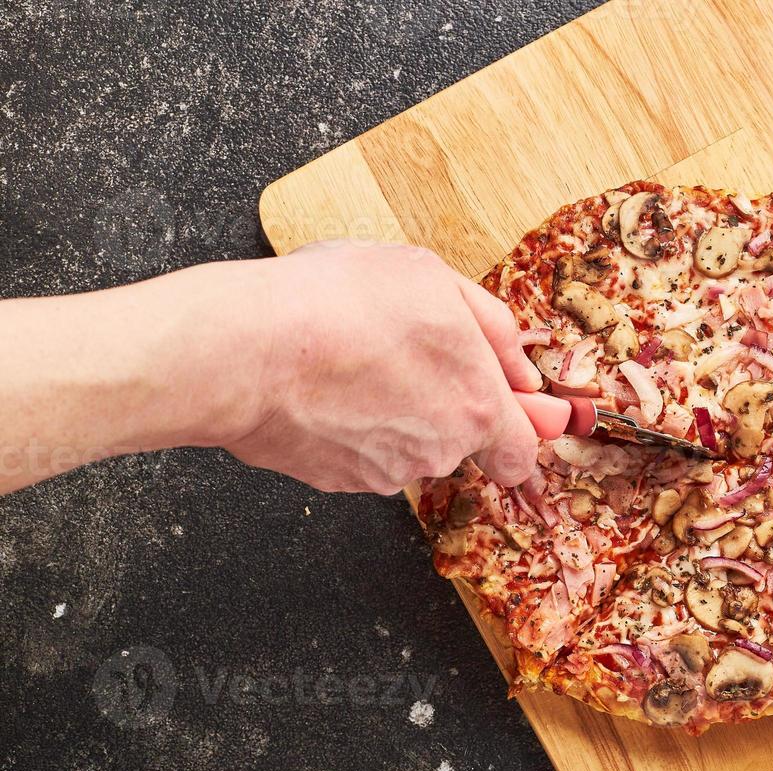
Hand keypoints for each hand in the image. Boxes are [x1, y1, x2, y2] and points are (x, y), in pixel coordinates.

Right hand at [224, 242, 541, 491]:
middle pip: (459, 441)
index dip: (518, 433)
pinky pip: (359, 453)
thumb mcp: (435, 280)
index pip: (521, 454)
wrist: (243, 350)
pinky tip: (325, 385)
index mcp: (477, 407)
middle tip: (401, 355)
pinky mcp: (337, 480)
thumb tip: (520, 370)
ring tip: (353, 358)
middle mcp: (439, 451)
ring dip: (392, 411)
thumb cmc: (338, 304)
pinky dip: (349, 426)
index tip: (505, 413)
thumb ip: (493, 328)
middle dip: (442, 404)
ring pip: (407, 446)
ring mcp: (386, 471)